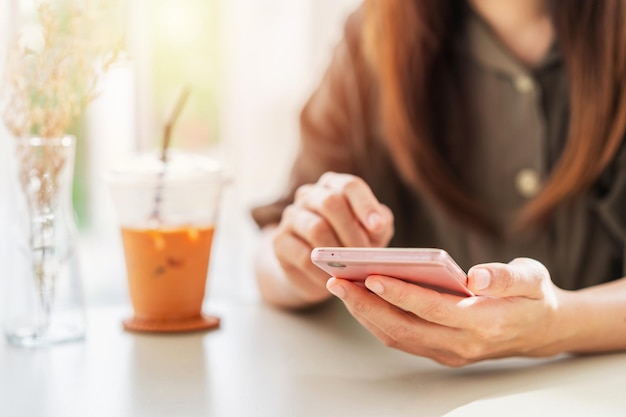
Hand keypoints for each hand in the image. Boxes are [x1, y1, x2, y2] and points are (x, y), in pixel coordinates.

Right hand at [272, 172, 393, 304]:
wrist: (314, 269)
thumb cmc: (349, 243)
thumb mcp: (370, 232)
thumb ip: (378, 224)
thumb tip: (378, 224)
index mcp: (333, 186)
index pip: (349, 185)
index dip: (365, 205)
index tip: (378, 226)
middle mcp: (309, 195)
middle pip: (331, 203)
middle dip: (352, 230)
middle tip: (366, 254)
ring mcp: (292, 217)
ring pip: (316, 228)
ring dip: (338, 251)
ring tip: (352, 267)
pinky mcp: (280, 241)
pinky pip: (304, 256)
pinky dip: (323, 270)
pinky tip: (334, 279)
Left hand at [326, 257, 566, 365]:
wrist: (543, 331)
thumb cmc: (534, 297)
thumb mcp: (532, 279)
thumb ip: (505, 278)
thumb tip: (474, 276)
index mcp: (484, 323)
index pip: (432, 309)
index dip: (400, 293)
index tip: (370, 275)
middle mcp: (462, 344)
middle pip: (404, 328)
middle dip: (366, 305)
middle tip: (337, 280)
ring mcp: (449, 352)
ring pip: (397, 337)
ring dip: (365, 313)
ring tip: (341, 286)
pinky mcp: (440, 352)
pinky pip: (401, 338)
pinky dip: (376, 320)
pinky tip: (361, 298)